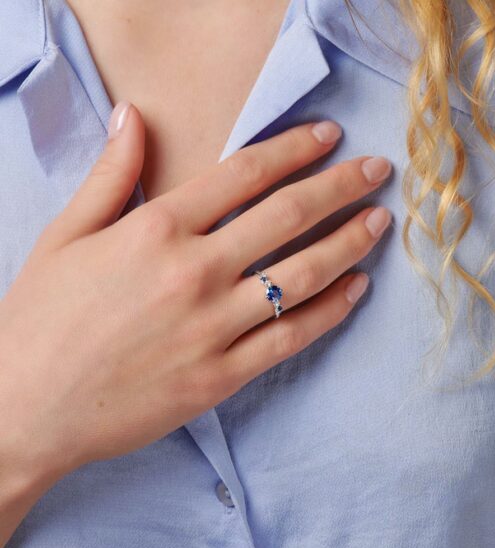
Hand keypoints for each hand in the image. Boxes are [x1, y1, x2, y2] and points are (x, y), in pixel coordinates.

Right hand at [0, 102, 391, 487]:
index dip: (294, 148)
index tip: (329, 135)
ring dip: (349, 243)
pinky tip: (357, 289)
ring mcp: (212, 328)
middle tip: (377, 171)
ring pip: (302, 276)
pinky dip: (331, 311)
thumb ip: (110, 174)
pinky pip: (292, 338)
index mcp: (155, 230)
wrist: (25, 407)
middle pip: (287, 216)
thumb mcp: (66, 235)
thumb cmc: (41, 319)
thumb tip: (134, 115)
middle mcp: (193, 272)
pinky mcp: (221, 377)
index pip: (244, 173)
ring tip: (380, 223)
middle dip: (341, 186)